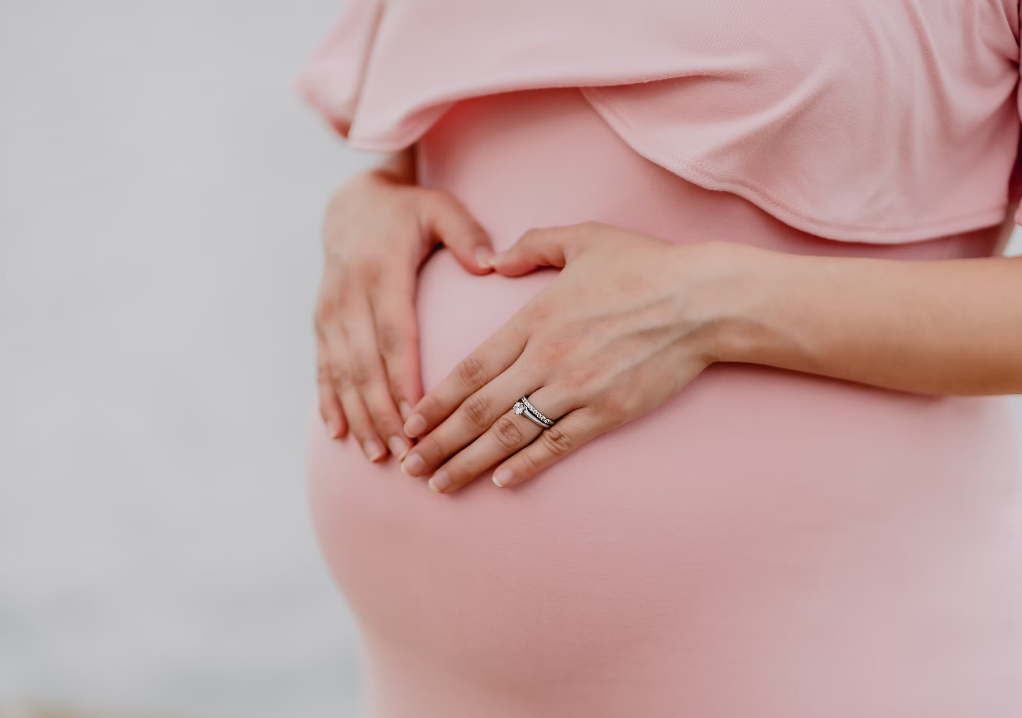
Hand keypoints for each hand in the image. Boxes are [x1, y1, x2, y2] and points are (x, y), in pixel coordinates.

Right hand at [315, 164, 494, 462]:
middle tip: (405, 452)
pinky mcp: (322, 323)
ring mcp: (331, 313)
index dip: (402, 378)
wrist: (351, 204)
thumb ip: (466, 235)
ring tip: (378, 454)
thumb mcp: (440, 209)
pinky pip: (322, 368)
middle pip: (365, 364)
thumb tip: (492, 264)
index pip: (394, 335)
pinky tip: (338, 434)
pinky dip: (329, 402)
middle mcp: (350, 296)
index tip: (418, 415)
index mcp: (382, 272)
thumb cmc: (407, 212)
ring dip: (358, 416)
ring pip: (341, 373)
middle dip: (383, 412)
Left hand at [398, 222, 733, 492]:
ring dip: (470, 463)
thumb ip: (532, 245)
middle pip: (479, 409)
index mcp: (534, 320)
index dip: (436, 400)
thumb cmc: (644, 266)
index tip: (410, 422)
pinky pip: (558, 445)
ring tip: (440, 484)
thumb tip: (495, 259)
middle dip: (438, 442)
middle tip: (408, 466)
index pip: (471, 369)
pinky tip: (501, 482)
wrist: (702, 301)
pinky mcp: (608, 412)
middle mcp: (547, 359)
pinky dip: (527, 465)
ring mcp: (577, 389)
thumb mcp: (584, 238)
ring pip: (510, 434)